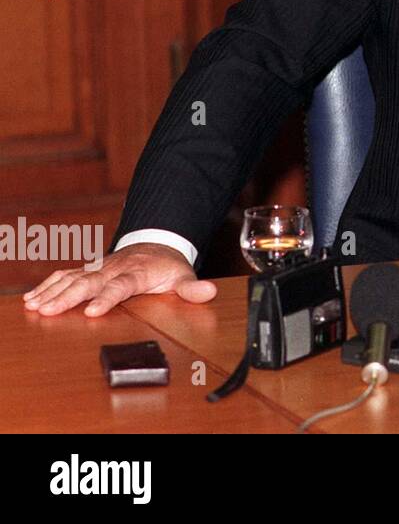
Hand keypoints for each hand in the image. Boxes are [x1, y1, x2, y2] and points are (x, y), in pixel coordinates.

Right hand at [22, 243, 216, 316]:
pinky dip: (48, 285)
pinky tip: (31, 299)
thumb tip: (209, 292)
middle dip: (68, 297)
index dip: (107, 297)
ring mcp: (99, 268)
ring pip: (73, 278)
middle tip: (48, 310)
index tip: (94, 311)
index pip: (121, 286)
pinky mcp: (89, 270)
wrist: (157, 245)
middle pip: (89, 282)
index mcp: (137, 273)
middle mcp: (114, 269)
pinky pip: (66, 276)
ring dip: (53, 292)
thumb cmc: (168, 267)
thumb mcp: (183, 277)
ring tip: (34, 306)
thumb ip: (192, 288)